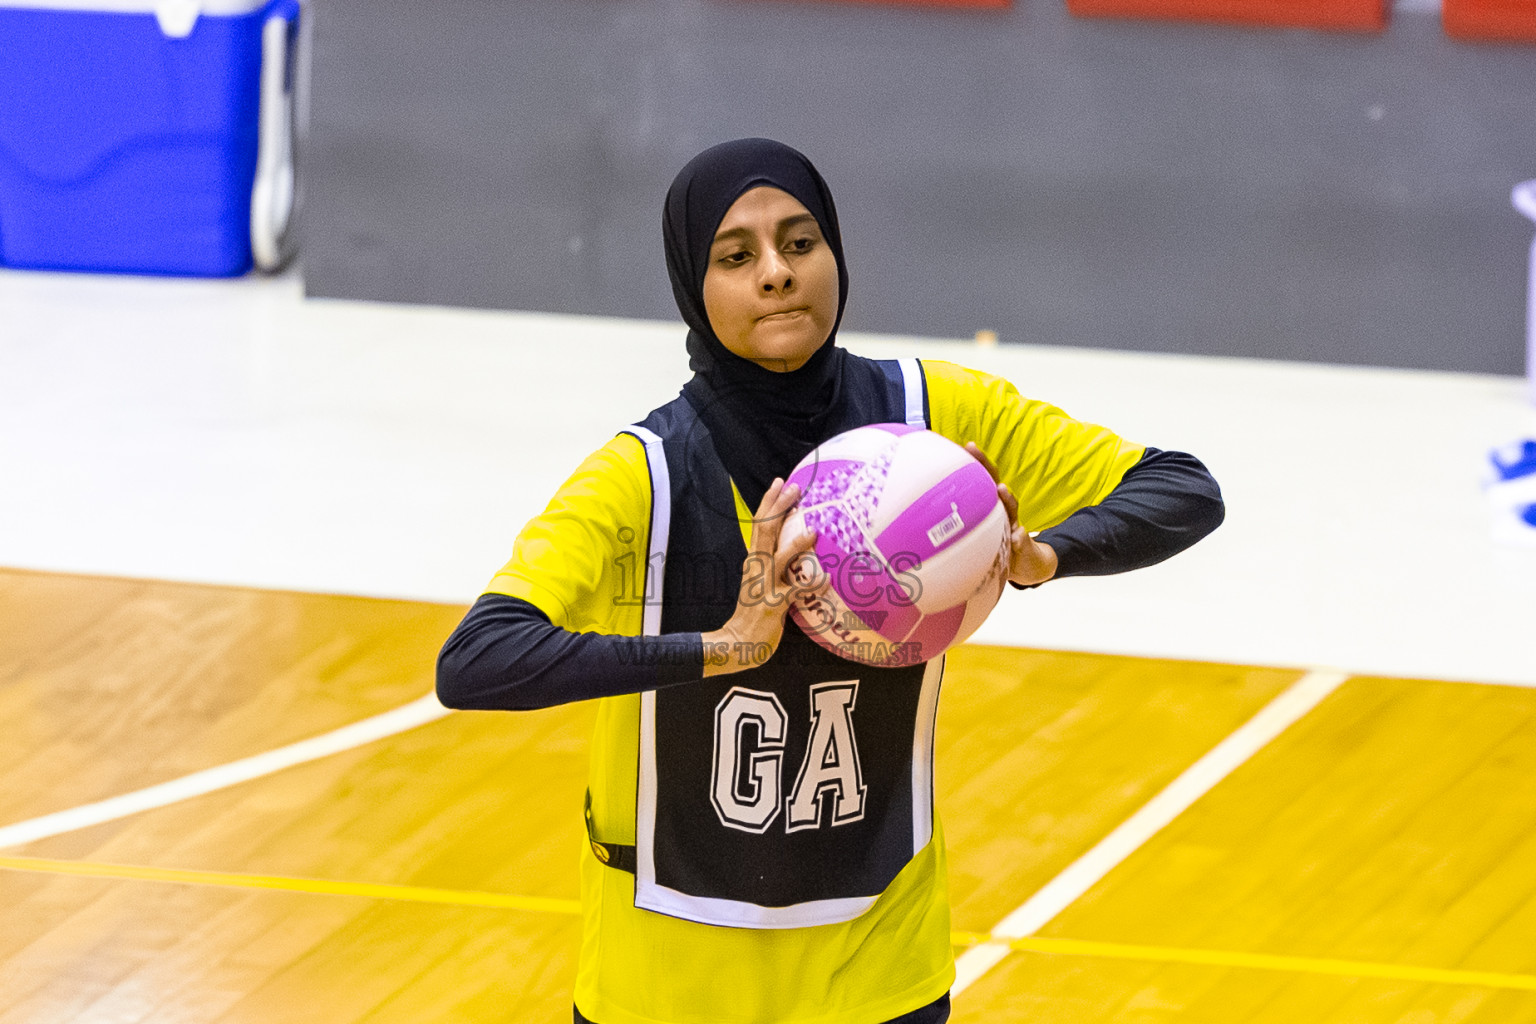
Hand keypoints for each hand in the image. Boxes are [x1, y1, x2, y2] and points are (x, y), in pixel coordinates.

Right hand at [702, 478, 820, 675]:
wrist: (737, 641)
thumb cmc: (753, 613)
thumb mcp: (760, 582)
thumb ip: (772, 564)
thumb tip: (789, 547)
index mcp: (753, 561)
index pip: (759, 525)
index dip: (769, 503)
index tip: (780, 482)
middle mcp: (756, 569)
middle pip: (766, 531)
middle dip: (780, 508)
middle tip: (794, 487)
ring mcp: (764, 586)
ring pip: (780, 558)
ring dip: (796, 544)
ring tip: (813, 531)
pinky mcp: (774, 605)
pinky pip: (795, 592)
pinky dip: (812, 584)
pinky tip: (827, 578)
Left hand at [965, 442, 1057, 586]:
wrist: (1027, 562)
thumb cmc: (994, 544)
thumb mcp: (978, 532)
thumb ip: (960, 523)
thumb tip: (927, 516)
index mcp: (990, 506)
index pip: (979, 479)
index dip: (969, 462)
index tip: (956, 445)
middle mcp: (1002, 510)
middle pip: (993, 483)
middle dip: (985, 465)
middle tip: (973, 449)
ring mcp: (1013, 525)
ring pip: (1011, 509)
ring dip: (1007, 498)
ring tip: (1002, 489)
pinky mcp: (1022, 543)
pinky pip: (1021, 541)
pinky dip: (1019, 538)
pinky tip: (1016, 537)